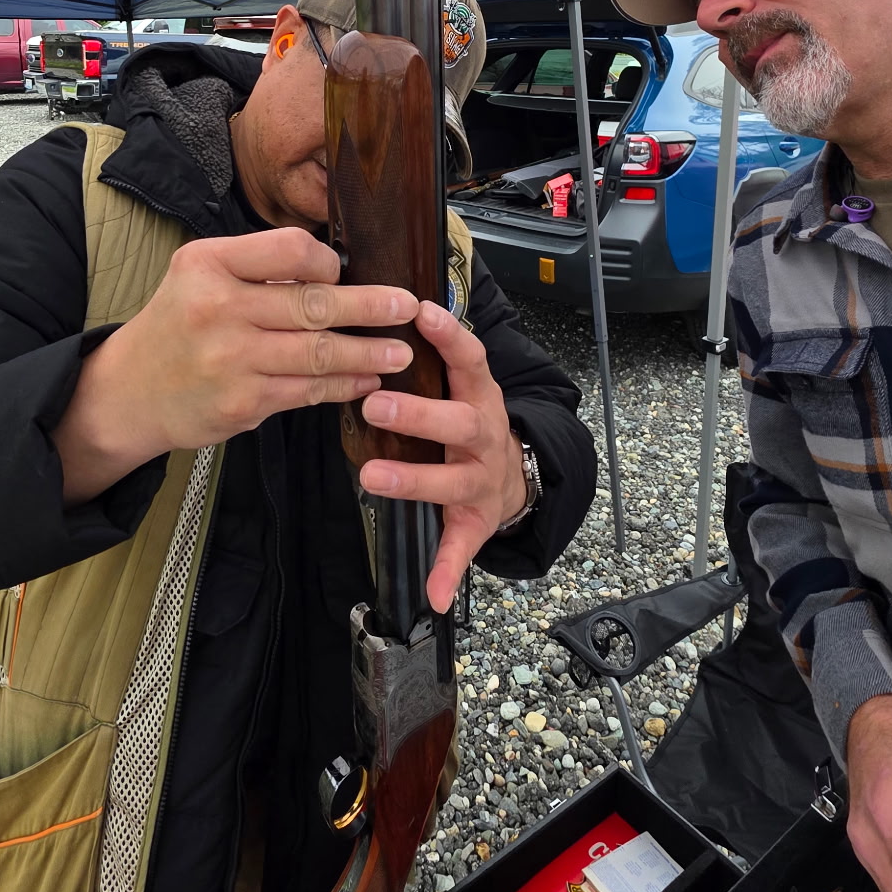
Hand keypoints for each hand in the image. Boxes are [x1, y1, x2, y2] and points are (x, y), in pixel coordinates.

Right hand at [54, 228, 416, 503]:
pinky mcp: (241, 403)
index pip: (290, 249)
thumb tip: (333, 271)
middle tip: (407, 307)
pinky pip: (307, 391)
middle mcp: (218, 307)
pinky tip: (365, 381)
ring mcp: (231, 359)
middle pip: (313, 303)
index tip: (341, 272)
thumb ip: (257, 268)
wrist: (128, 391)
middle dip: (370, 307)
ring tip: (400, 352)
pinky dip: (342, 386)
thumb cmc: (176, 326)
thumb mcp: (198, 276)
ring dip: (368, 353)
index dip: (326, 261)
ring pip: (319, 353)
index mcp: (209, 263)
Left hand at [357, 299, 529, 615]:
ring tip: (373, 478)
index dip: (449, 334)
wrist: (518, 474)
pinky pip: (461, 548)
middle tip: (374, 401)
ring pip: (453, 481)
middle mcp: (485, 434)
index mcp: (479, 396)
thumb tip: (401, 299)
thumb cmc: (469, 420)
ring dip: (414, 480)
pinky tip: (434, 593)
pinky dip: (448, 571)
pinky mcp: (476, 522)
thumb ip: (437, 351)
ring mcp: (482, 480)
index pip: (469, 358)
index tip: (421, 311)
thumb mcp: (462, 385)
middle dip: (418, 411)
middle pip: (458, 421)